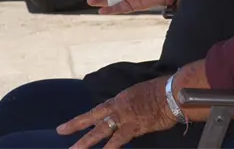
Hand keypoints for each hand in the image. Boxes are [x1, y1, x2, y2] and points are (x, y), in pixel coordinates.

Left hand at [57, 77, 175, 148]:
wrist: (173, 93)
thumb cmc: (164, 90)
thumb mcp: (144, 92)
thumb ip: (135, 102)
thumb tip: (136, 108)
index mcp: (122, 98)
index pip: (101, 109)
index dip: (87, 116)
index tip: (75, 122)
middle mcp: (119, 106)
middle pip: (94, 116)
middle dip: (77, 124)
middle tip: (61, 131)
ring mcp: (125, 117)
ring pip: (101, 130)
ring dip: (86, 141)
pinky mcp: (134, 127)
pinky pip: (119, 140)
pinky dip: (110, 148)